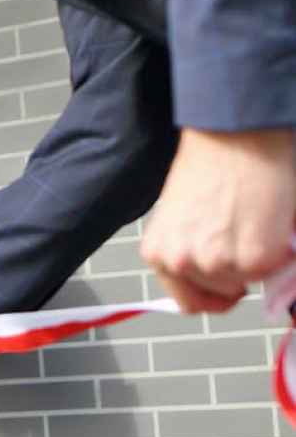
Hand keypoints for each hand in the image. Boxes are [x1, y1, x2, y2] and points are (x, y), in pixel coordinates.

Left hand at [141, 127, 295, 312]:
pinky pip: (273, 271)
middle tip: (244, 237)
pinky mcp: (254, 258)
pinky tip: (269, 221)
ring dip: (256, 260)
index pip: (187, 301)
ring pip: (248, 282)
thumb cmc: (209, 164)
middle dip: (236, 271)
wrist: (233, 135)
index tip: (228, 287)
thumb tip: (218, 277)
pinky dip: (278, 252)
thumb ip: (192, 250)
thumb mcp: (183, 216)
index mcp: (158, 252)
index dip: (213, 295)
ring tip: (253, 222)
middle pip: (220, 294)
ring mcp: (217, 263)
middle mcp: (181, 262)